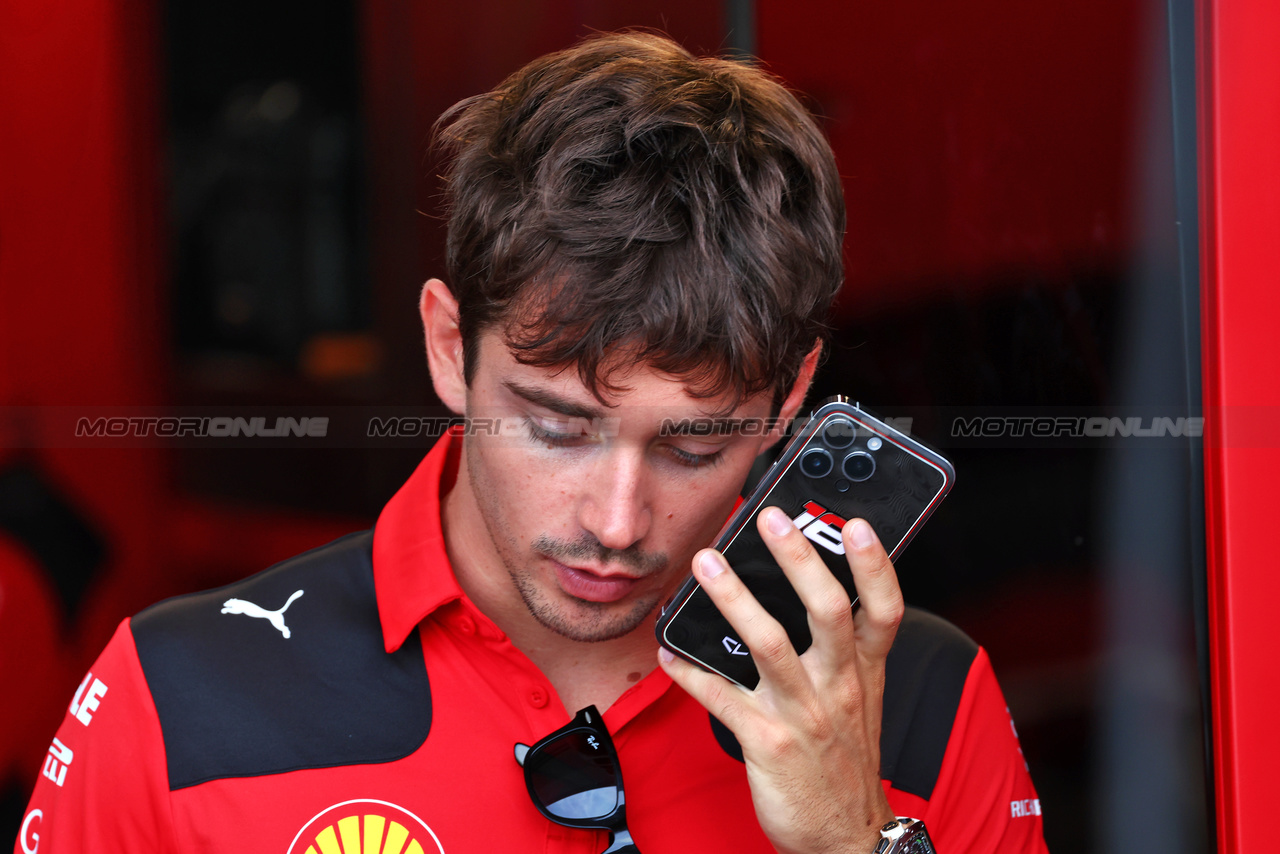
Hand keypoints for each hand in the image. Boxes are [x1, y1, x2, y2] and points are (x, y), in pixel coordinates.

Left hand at [658, 507, 903, 853]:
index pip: (884, 609)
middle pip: (826, 610)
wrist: (845, 838)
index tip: (859, 525)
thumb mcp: (860, 701)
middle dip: (799, 559)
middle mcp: (837, 686)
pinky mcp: (768, 742)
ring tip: (707, 564)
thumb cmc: (843, 759)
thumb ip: (841, 651)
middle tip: (770, 519)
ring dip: (733, 598)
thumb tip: (802, 592)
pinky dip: (692, 672)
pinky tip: (668, 651)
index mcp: (863, 671)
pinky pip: (722, 698)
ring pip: (768, 643)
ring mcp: (803, 713)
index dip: (875, 565)